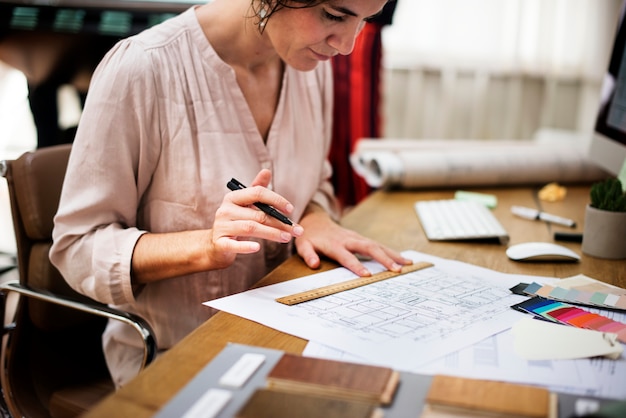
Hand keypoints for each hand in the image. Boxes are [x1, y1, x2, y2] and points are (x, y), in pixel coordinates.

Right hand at [210, 169, 303, 266]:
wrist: (216, 245)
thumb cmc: (235, 222)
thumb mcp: (245, 205)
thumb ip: (257, 190)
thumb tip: (267, 171)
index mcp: (233, 197)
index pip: (257, 193)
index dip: (276, 200)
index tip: (290, 210)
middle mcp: (226, 210)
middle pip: (258, 214)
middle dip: (280, 223)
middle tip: (296, 230)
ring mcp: (221, 226)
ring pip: (250, 228)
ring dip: (272, 233)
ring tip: (287, 238)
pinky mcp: (220, 243)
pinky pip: (234, 245)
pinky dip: (246, 246)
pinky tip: (258, 248)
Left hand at [294, 204, 411, 276]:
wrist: (315, 220)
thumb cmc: (309, 236)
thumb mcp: (302, 245)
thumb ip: (308, 255)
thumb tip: (314, 265)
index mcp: (335, 244)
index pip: (347, 256)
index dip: (357, 266)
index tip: (368, 276)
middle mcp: (349, 239)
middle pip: (369, 247)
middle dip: (384, 258)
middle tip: (397, 269)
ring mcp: (357, 237)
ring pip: (377, 245)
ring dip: (393, 254)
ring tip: (408, 264)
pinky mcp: (362, 239)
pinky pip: (378, 245)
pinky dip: (391, 252)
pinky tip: (403, 259)